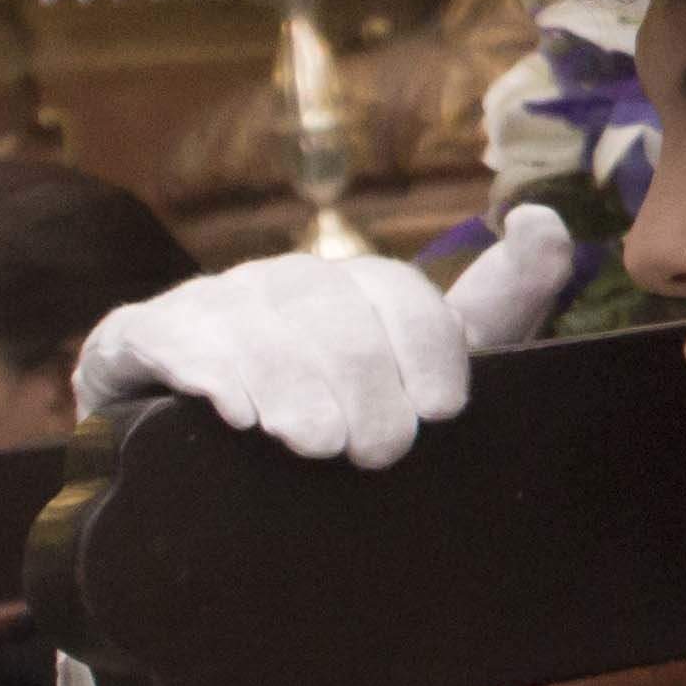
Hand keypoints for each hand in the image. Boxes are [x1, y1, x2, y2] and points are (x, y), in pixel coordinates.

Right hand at [67, 205, 577, 469]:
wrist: (189, 463)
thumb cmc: (328, 412)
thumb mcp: (415, 366)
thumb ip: (496, 303)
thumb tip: (549, 221)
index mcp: (352, 287)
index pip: (398, 295)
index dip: (427, 346)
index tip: (445, 410)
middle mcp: (283, 284)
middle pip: (331, 312)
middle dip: (360, 382)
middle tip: (377, 453)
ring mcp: (208, 306)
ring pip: (256, 326)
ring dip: (290, 381)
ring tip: (314, 441)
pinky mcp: (137, 338)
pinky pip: (169, 339)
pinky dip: (206, 373)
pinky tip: (232, 414)